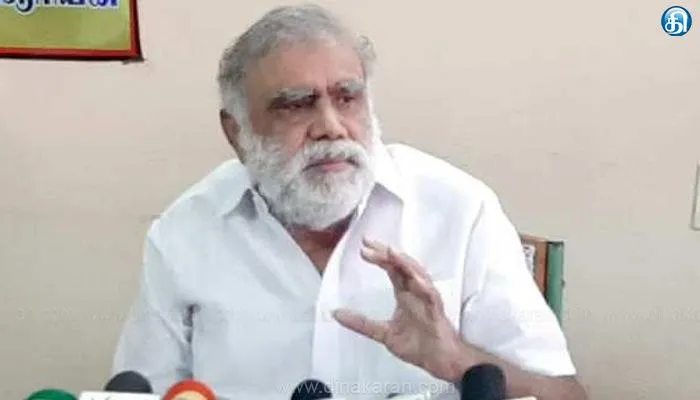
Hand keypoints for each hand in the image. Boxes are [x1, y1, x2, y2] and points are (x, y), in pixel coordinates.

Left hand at [333, 238, 473, 381]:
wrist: (440, 362)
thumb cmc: (418, 345)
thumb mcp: (383, 334)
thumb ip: (361, 323)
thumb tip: (337, 314)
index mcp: (404, 293)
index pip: (391, 268)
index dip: (378, 257)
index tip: (363, 247)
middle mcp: (416, 291)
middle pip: (402, 265)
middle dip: (386, 253)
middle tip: (369, 243)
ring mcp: (427, 298)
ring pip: (417, 274)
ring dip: (404, 262)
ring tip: (391, 252)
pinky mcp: (436, 310)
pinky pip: (430, 294)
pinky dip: (423, 285)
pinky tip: (414, 278)